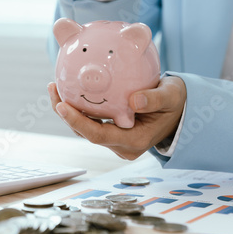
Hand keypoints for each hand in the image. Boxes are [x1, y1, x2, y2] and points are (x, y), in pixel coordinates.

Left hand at [48, 76, 186, 160]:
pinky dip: (78, 109)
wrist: (178, 111)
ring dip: (68, 112)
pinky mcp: (113, 132)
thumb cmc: (175, 102)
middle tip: (53, 89)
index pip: (99, 136)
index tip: (62, 106)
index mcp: (135, 141)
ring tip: (55, 87)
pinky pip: (91, 122)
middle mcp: (122, 146)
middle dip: (66, 115)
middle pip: (86, 133)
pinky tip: (69, 91)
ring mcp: (117, 141)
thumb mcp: (171, 96)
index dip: (78, 123)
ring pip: (85, 129)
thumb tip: (133, 101)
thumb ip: (155, 99)